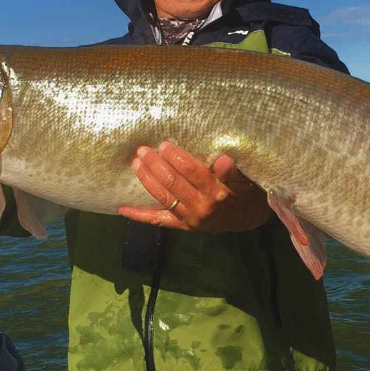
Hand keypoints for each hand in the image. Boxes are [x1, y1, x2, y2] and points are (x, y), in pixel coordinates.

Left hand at [117, 141, 269, 231]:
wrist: (247, 218)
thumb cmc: (245, 191)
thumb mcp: (245, 179)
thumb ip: (232, 171)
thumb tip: (223, 159)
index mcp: (217, 193)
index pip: (193, 172)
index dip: (177, 157)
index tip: (165, 144)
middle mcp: (202, 207)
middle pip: (173, 183)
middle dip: (156, 165)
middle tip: (144, 150)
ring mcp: (190, 219)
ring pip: (163, 198)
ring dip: (147, 180)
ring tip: (135, 163)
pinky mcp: (182, 226)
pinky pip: (158, 220)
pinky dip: (139, 215)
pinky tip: (122, 208)